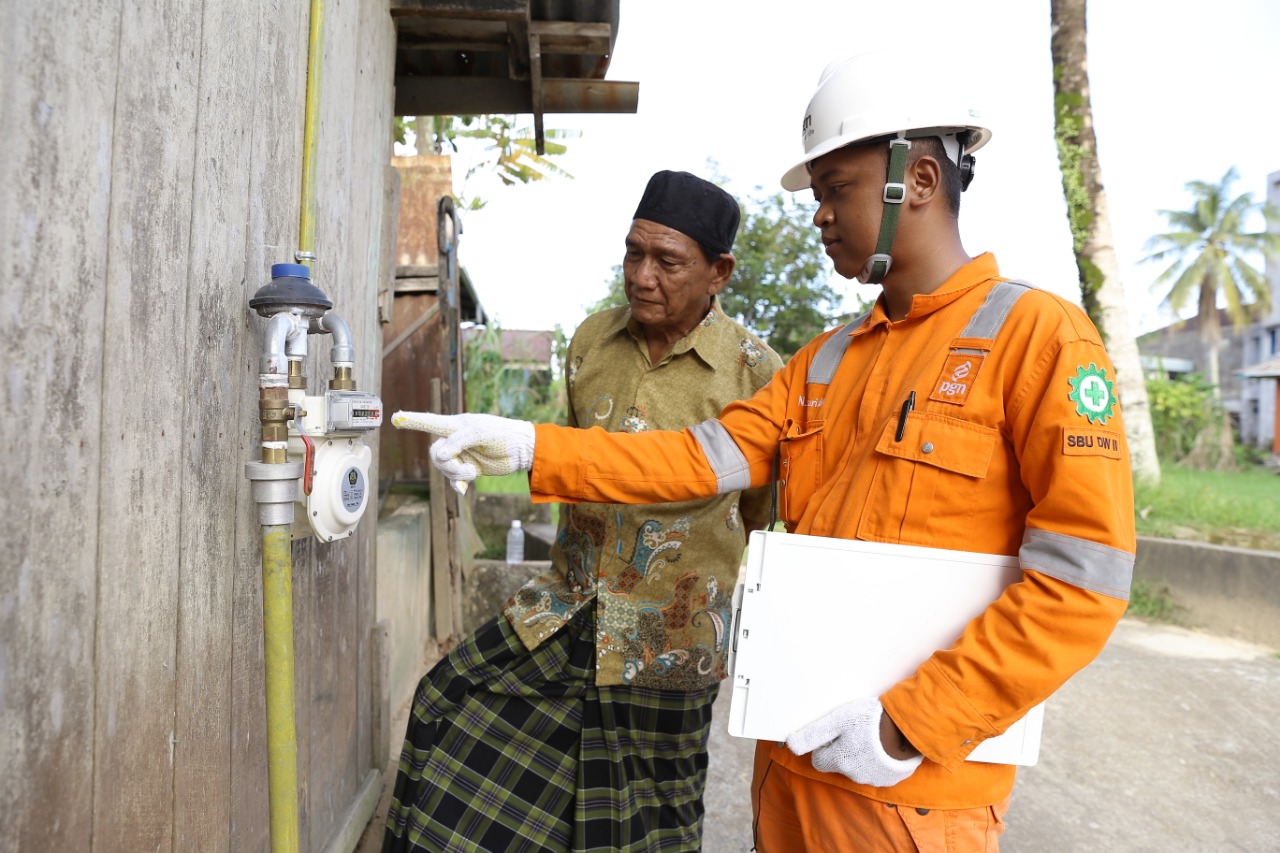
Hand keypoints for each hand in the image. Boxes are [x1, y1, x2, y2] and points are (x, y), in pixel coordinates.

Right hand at [391, 411, 534, 494]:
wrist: (521, 450)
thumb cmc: (502, 434)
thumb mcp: (481, 433)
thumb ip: (459, 441)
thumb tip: (441, 455)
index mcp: (456, 425)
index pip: (429, 422)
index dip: (412, 420)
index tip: (395, 417)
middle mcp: (455, 440)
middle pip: (435, 454)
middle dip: (446, 464)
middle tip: (465, 469)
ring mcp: (461, 455)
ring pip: (444, 468)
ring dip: (455, 474)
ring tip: (472, 474)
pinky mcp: (469, 468)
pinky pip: (454, 479)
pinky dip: (457, 485)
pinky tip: (464, 490)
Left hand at [786, 697, 922, 787]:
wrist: (908, 729)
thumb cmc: (871, 721)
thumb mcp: (838, 720)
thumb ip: (813, 734)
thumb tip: (791, 744)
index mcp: (838, 761)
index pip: (819, 760)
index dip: (825, 745)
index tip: (835, 732)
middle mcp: (854, 775)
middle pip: (839, 765)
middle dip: (842, 751)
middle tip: (854, 731)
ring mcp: (873, 779)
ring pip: (858, 768)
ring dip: (861, 755)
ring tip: (872, 736)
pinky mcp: (890, 778)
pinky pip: (878, 771)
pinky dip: (878, 761)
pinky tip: (884, 746)